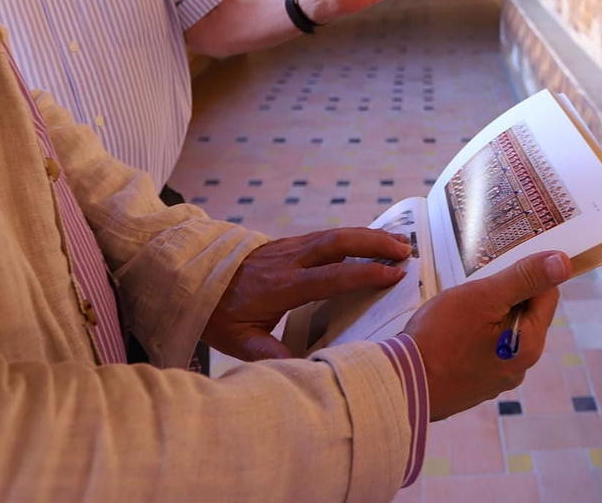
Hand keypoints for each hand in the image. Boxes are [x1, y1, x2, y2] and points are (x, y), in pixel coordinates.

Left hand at [202, 228, 411, 360]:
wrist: (195, 277)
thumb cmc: (219, 312)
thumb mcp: (239, 341)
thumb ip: (271, 353)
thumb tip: (306, 368)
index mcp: (280, 285)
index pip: (330, 276)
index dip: (364, 273)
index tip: (394, 274)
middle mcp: (288, 260)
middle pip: (338, 242)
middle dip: (374, 243)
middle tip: (406, 250)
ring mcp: (288, 247)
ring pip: (334, 234)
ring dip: (368, 235)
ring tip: (399, 241)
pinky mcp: (289, 243)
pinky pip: (326, 236)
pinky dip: (353, 236)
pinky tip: (370, 240)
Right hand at [403, 251, 568, 420]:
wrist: (401, 385)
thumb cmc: (440, 338)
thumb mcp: (483, 297)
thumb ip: (524, 278)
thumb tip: (564, 262)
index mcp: (530, 344)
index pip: (547, 294)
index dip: (528, 274)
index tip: (500, 267)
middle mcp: (521, 365)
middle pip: (527, 313)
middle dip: (505, 295)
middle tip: (475, 290)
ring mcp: (499, 378)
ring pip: (506, 330)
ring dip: (489, 315)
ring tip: (459, 312)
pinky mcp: (477, 385)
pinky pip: (487, 349)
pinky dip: (475, 336)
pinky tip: (451, 334)